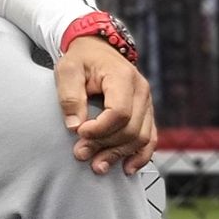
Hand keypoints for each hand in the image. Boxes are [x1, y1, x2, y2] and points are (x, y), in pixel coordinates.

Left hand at [55, 37, 155, 175]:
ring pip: (141, 137)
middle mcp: (141, 90)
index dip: (100, 128)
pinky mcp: (146, 113)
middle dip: (105, 145)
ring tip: (97, 166)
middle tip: (80, 154)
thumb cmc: (81, 60)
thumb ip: (70, 97)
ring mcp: (147, 102)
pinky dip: (140, 156)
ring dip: (119, 154)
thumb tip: (74, 126)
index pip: (120, 112)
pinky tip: (126, 168)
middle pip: (131, 128)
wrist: (96, 50)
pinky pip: (150, 138)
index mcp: (123, 77)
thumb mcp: (67, 71)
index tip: (79, 133)